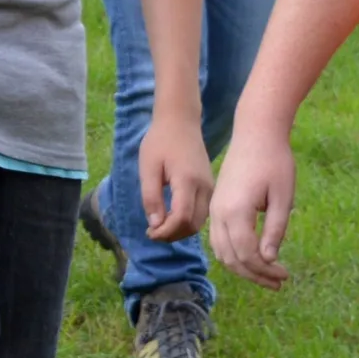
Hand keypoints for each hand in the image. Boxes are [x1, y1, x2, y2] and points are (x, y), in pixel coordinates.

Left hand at [139, 112, 211, 243]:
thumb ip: (151, 197)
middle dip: (172, 235)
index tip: (149, 233)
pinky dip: (187, 222)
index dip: (166, 231)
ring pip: (200, 222)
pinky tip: (171, 219)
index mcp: (188, 181)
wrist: (181, 122)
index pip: (182, 218)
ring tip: (160, 228)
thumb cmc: (160, 141)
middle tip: (152, 233)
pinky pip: (202, 213)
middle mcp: (205, 187)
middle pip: (193, 225)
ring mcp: (210, 188)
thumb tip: (155, 225)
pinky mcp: (210, 187)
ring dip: (180, 231)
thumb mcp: (148, 168)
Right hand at [208, 134, 299, 287]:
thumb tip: (269, 259)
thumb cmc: (275, 162)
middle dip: (254, 274)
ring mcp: (214, 209)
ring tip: (267, 274)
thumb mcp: (283, 197)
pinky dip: (233, 253)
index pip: (246, 254)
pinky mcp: (216, 205)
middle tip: (279, 282)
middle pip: (231, 258)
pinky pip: (219, 238)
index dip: (265, 270)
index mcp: (236, 212)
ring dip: (243, 267)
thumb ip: (275, 230)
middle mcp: (219, 214)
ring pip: (221, 251)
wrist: (255, 133)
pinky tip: (253, 256)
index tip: (285, 276)